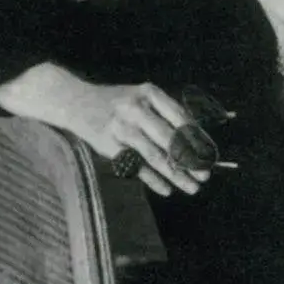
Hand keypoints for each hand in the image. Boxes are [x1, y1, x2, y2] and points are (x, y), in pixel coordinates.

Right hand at [0, 65, 210, 198]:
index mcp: (149, 93)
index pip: (181, 119)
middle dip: (191, 160)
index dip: (198, 140)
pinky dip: (153, 180)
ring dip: (177, 175)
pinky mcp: (108, 144)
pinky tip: (167, 190)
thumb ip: (168, 115)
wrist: (73, 100)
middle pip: (170, 139)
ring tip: (193, 188)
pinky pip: (135, 166)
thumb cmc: (118, 103)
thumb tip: (200, 143)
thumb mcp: (142, 97)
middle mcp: (135, 108)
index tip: (211, 156)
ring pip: (155, 156)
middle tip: (206, 176)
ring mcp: (120, 126)